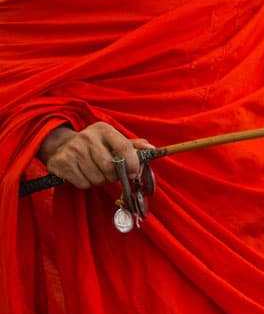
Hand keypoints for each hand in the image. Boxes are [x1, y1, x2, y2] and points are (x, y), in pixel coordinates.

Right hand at [37, 123, 154, 188]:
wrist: (62, 145)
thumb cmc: (96, 146)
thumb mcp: (114, 141)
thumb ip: (134, 146)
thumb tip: (151, 149)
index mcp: (104, 130)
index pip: (124, 147)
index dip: (132, 164)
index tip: (133, 173)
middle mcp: (87, 137)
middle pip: (110, 167)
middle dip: (114, 176)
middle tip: (110, 174)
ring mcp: (72, 149)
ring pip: (97, 178)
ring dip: (100, 181)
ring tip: (95, 172)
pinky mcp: (61, 162)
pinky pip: (83, 183)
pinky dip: (86, 184)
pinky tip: (83, 174)